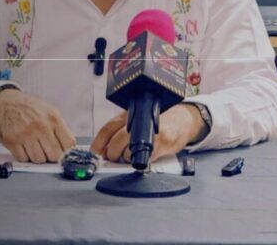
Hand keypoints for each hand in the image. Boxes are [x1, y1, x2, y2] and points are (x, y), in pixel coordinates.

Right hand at [0, 88, 75, 162]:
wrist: (5, 101)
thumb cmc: (29, 108)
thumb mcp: (49, 111)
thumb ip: (60, 129)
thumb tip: (69, 150)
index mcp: (53, 117)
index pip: (69, 144)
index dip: (67, 151)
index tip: (62, 151)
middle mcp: (40, 125)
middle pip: (55, 155)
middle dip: (52, 156)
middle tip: (47, 149)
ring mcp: (25, 133)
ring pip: (39, 160)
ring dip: (37, 156)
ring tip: (34, 145)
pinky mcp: (12, 141)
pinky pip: (23, 159)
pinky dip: (24, 155)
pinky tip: (23, 145)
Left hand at [90, 103, 206, 162]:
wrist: (182, 119)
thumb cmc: (158, 120)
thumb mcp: (137, 119)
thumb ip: (121, 130)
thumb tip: (104, 149)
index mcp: (129, 114)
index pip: (108, 128)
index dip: (99, 143)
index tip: (94, 153)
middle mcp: (138, 121)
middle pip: (116, 141)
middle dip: (112, 154)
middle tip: (113, 158)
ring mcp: (150, 132)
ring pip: (128, 152)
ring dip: (126, 159)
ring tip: (131, 157)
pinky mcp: (161, 143)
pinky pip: (145, 158)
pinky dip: (140, 162)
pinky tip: (142, 159)